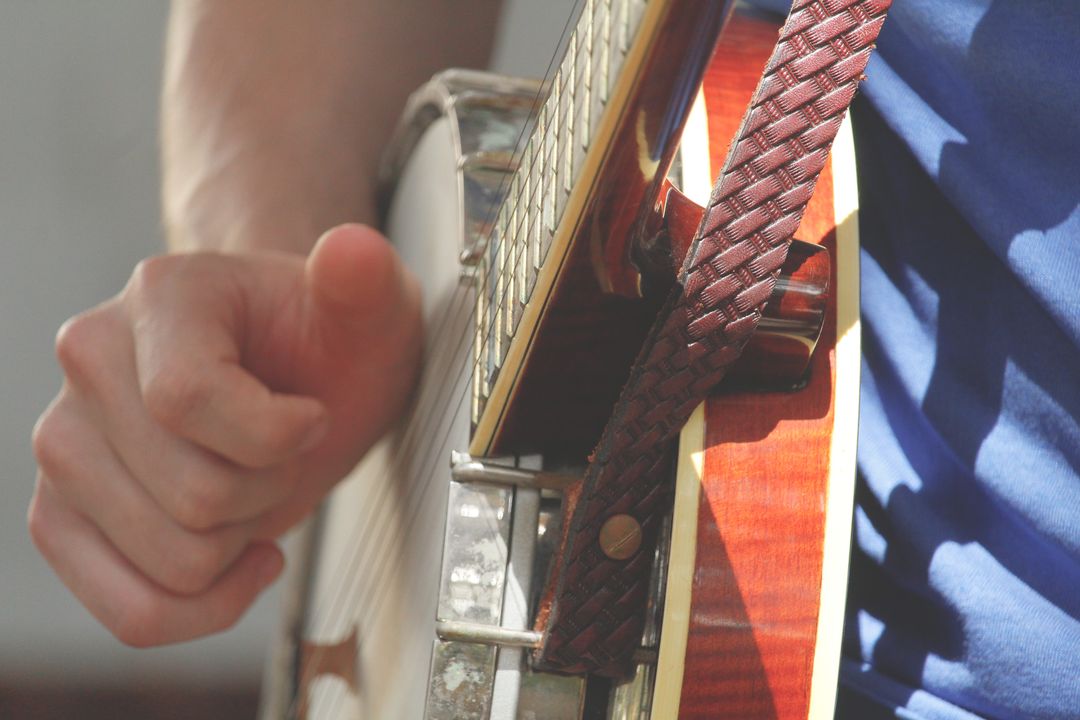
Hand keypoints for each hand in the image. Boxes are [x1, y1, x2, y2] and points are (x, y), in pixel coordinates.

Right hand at [28, 224, 420, 645]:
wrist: (293, 378)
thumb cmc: (329, 343)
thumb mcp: (369, 310)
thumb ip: (364, 281)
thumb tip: (352, 250)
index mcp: (160, 296)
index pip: (187, 399)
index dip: (277, 436)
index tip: (312, 416)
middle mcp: (88, 358)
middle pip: (193, 496)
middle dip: (270, 491)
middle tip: (283, 453)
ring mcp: (62, 441)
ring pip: (171, 563)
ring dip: (241, 543)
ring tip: (254, 487)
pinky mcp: (59, 514)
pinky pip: (131, 612)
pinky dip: (204, 606)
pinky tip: (239, 557)